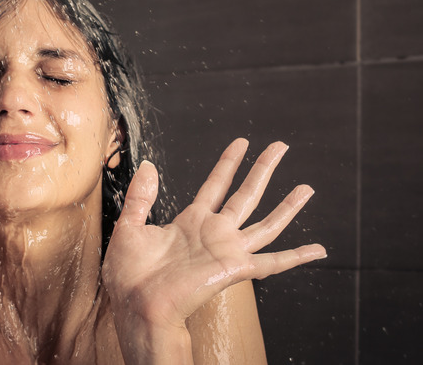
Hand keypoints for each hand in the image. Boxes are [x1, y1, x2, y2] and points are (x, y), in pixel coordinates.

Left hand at [102, 139, 325, 361]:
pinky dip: (297, 257)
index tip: (241, 143)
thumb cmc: (129, 276)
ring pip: (266, 223)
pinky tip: (318, 249)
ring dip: (287, 206)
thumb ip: (140, 197)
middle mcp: (213, 234)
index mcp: (190, 223)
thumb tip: (148, 167)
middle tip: (280, 147)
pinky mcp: (234, 268)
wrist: (137, 305)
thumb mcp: (129, 227)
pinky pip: (273, 263)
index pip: (215, 185)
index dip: (229, 163)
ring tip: (307, 188)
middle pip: (246, 195)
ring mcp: (226, 250)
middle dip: (263, 169)